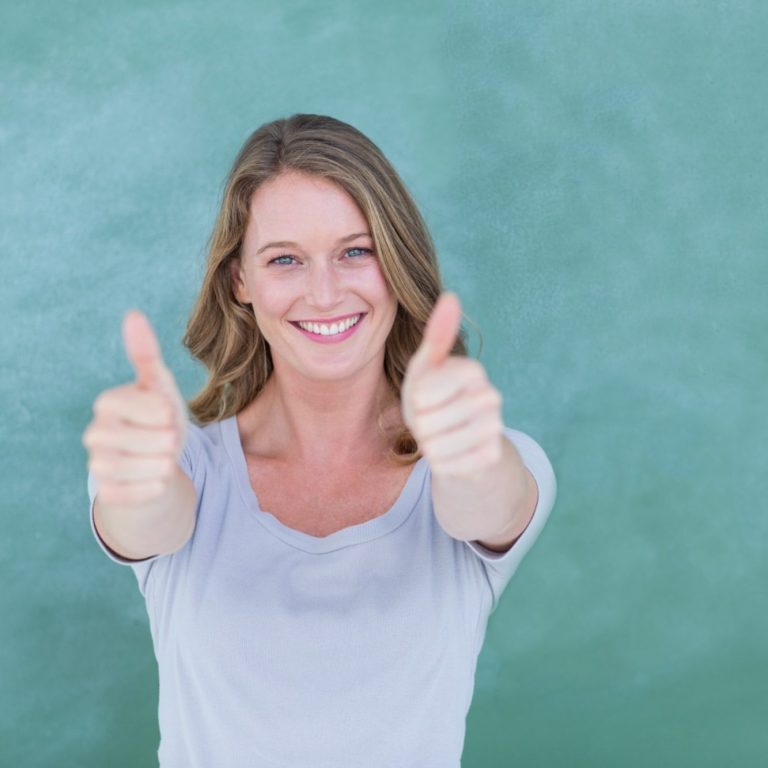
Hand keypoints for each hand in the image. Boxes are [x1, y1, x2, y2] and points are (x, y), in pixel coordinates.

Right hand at [82, 310, 187, 505]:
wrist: (156, 463)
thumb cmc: (159, 419)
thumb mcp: (160, 386)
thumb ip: (146, 354)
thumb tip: (133, 314)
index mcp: (108, 402)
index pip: (146, 407)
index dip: (165, 414)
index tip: (166, 415)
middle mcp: (95, 433)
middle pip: (150, 440)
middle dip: (169, 441)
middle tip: (166, 439)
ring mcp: (97, 465)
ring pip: (146, 468)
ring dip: (165, 464)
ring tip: (162, 457)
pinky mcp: (106, 493)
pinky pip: (138, 493)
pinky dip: (155, 487)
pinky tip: (154, 479)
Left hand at [401, 292, 503, 476]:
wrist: (459, 442)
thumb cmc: (435, 400)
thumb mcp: (426, 367)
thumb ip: (437, 335)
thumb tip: (451, 296)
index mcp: (472, 371)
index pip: (422, 392)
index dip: (416, 400)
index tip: (426, 398)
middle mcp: (491, 397)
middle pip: (427, 421)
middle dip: (421, 426)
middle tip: (434, 421)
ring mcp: (494, 428)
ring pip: (436, 446)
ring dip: (429, 446)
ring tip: (441, 436)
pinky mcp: (491, 457)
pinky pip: (446, 466)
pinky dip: (441, 463)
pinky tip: (452, 454)